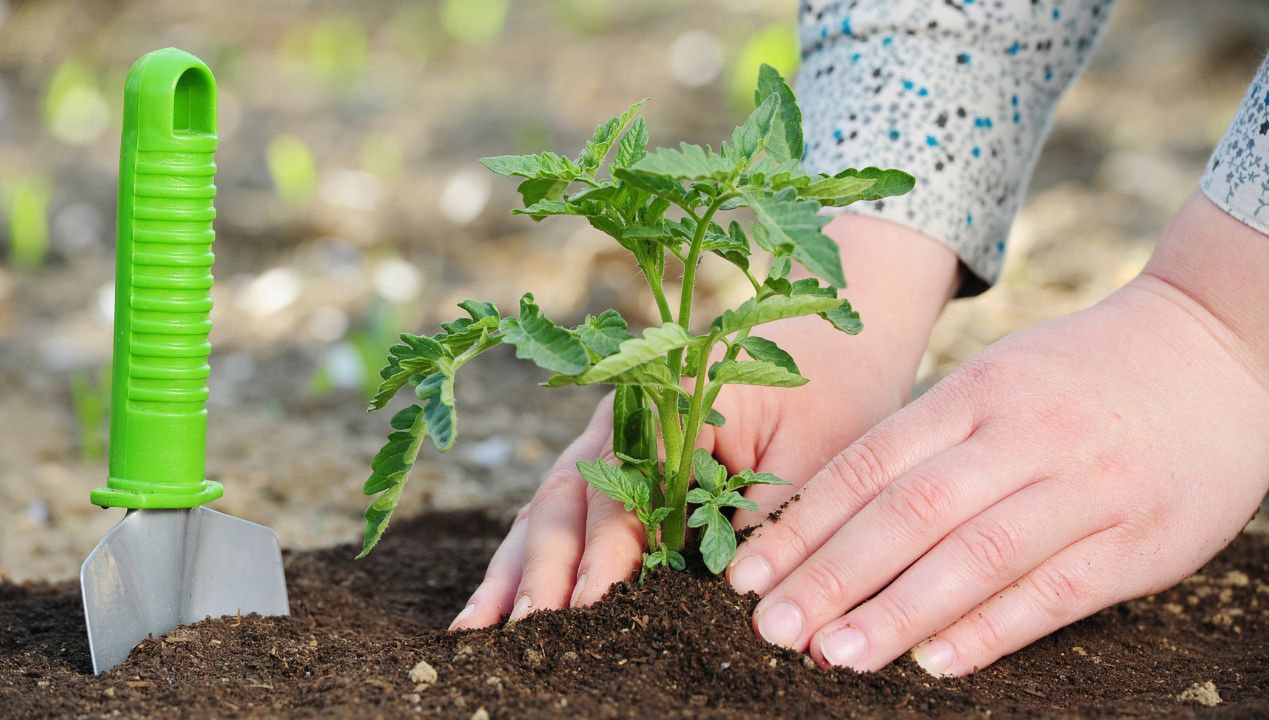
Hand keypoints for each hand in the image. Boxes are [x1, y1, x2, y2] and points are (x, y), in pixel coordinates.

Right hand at [450, 215, 959, 628]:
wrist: (842, 336)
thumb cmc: (836, 394)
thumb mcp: (812, 460)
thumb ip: (766, 526)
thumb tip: (734, 610)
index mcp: (669, 404)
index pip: (623, 490)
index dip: (605, 555)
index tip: (590, 611)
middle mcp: (625, 419)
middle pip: (567, 498)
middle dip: (543, 571)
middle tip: (526, 634)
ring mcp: (612, 440)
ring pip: (549, 507)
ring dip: (517, 569)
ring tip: (480, 630)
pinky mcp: (617, 465)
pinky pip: (565, 513)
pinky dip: (531, 558)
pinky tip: (502, 604)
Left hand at [728, 192, 1268, 674]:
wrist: (1214, 347)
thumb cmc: (1078, 374)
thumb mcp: (996, 378)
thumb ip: (928, 441)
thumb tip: (833, 517)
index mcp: (975, 390)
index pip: (869, 464)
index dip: (803, 525)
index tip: (747, 576)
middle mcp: (1022, 434)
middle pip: (909, 512)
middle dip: (831, 575)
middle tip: (773, 629)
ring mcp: (1085, 485)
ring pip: (976, 555)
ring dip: (898, 612)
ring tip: (834, 655)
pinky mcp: (1140, 539)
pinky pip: (1056, 591)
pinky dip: (992, 631)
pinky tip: (935, 663)